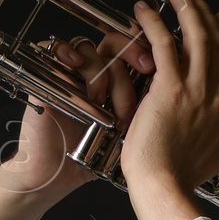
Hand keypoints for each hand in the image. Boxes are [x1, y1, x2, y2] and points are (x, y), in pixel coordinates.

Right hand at [0, 22, 155, 219]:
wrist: (57, 176)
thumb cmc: (89, 160)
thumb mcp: (127, 133)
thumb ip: (145, 112)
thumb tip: (173, 93)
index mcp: (114, 84)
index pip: (131, 50)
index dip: (144, 50)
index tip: (157, 65)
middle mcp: (92, 75)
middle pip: (113, 43)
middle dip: (131, 53)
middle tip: (145, 68)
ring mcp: (69, 74)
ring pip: (89, 49)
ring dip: (101, 72)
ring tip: (102, 102)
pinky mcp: (46, 76)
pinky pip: (54, 49)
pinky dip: (66, 51)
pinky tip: (75, 64)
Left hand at [120, 0, 218, 219]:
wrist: (165, 187)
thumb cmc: (178, 180)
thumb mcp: (209, 158)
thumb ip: (213, 137)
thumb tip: (213, 134)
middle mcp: (216, 96)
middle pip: (217, 42)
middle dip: (206, 14)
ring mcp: (196, 90)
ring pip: (197, 35)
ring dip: (186, 8)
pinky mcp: (171, 87)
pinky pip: (164, 42)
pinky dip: (155, 21)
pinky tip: (144, 10)